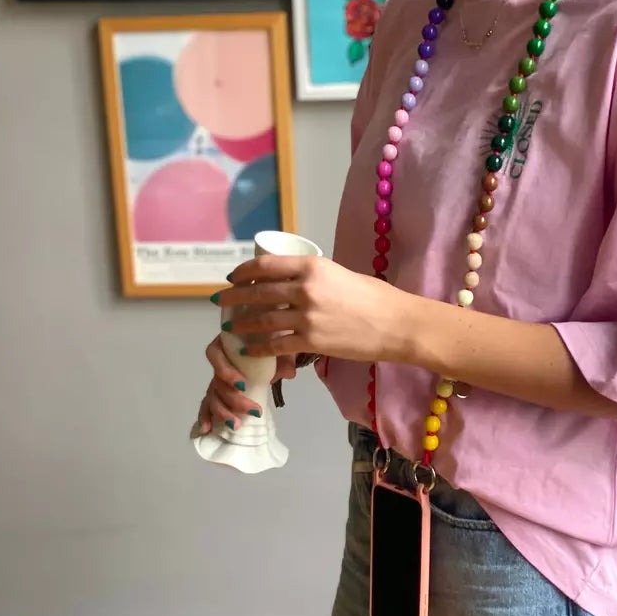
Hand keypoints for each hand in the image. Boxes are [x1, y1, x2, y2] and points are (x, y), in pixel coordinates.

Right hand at [193, 335, 295, 436]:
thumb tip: (288, 373)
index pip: (215, 355)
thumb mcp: (278, 342)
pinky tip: (206, 429)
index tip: (243, 385)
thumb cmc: (272, 338)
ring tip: (235, 425)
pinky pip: (208, 404)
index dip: (225, 371)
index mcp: (226, 344)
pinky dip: (205, 416)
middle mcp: (219, 362)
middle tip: (254, 412)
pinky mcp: (219, 393)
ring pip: (213, 396)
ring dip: (222, 412)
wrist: (274, 342)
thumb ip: (283, 356)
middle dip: (233, 400)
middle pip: (217, 382)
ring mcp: (218, 379)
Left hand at [218, 255, 414, 362]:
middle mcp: (305, 289)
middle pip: (258, 292)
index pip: (266, 265)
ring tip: (230, 327)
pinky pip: (276, 345)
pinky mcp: (312, 342)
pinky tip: (248, 350)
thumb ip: (314, 278)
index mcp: (312, 266)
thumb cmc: (374, 298)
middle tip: (221, 301)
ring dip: (242, 324)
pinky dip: (259, 348)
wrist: (395, 324)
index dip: (244, 272)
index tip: (234, 277)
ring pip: (263, 321)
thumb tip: (292, 284)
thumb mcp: (340, 274)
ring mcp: (307, 317)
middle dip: (235, 297)